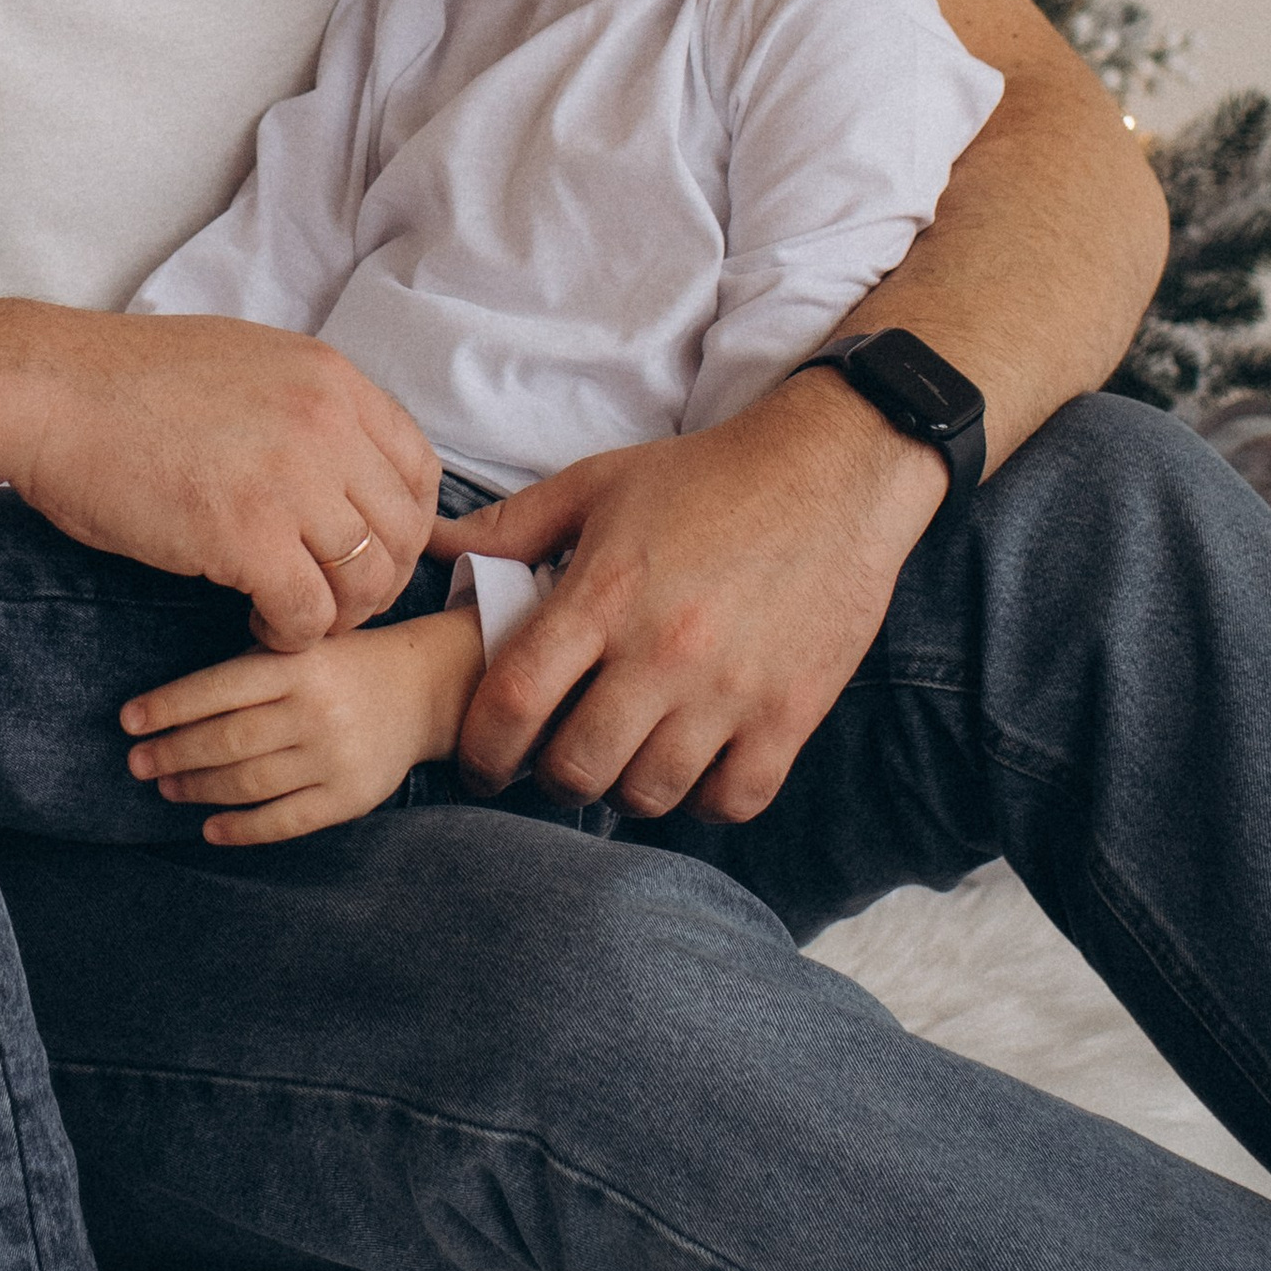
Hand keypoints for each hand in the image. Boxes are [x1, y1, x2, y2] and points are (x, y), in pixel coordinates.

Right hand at [0, 308, 440, 645]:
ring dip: (337, 614)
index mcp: (330, 378)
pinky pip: (308, 614)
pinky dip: (291, 635)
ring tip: (291, 617)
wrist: (47, 392)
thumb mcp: (243, 363)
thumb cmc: (123, 383)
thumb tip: (333, 456)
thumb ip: (301, 404)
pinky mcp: (247, 537)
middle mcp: (327, 424)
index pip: (418, 466)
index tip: (369, 551)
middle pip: (400, 531)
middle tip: (331, 600)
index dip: (402, 524)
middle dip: (375, 580)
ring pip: (365, 579)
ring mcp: (292, 480)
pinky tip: (258, 627)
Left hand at [118, 603, 485, 844]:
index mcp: (299, 663)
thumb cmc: (338, 667)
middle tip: (138, 763)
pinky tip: (210, 828)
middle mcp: (317, 709)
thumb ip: (246, 668)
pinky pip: (285, 821)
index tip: (128, 721)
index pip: (220, 686)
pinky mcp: (351, 797)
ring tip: (167, 787)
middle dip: (174, 753)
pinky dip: (241, 829)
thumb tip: (166, 710)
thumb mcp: (299, 646)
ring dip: (198, 789)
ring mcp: (336, 757)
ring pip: (250, 782)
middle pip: (229, 739)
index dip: (169, 705)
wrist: (420, 690)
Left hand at [432, 375, 943, 821]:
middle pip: (576, 767)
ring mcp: (730, 691)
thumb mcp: (600, 484)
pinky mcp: (790, 714)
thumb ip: (511, 526)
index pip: (512, 702)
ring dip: (623, 788)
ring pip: (648, 794)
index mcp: (605, 594)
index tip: (484, 758)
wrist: (836, 470)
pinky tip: (693, 763)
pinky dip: (702, 797)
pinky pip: (730, 801)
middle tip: (557, 755)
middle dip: (550, 774)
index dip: (483, 748)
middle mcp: (662, 652)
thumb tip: (434, 547)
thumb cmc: (708, 476)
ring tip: (624, 757)